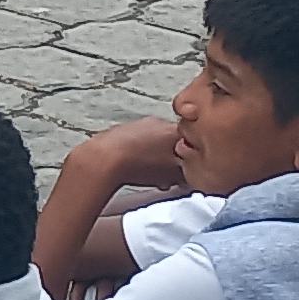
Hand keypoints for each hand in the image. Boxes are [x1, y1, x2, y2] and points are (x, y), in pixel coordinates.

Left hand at [67, 114, 188, 196]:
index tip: (188, 173)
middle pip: (174, 142)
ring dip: (156, 159)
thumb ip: (189, 172)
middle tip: (169, 178)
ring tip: (151, 177)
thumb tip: (194, 175)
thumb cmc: (140, 164)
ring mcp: (138, 124)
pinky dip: (140, 156)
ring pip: (155, 143)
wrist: (103, 159)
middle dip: (173, 160)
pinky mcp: (121, 131)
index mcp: (174, 128)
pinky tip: (135, 169)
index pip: (194, 143)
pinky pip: (137, 144)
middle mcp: (158, 122)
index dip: (192, 160)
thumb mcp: (174, 174)